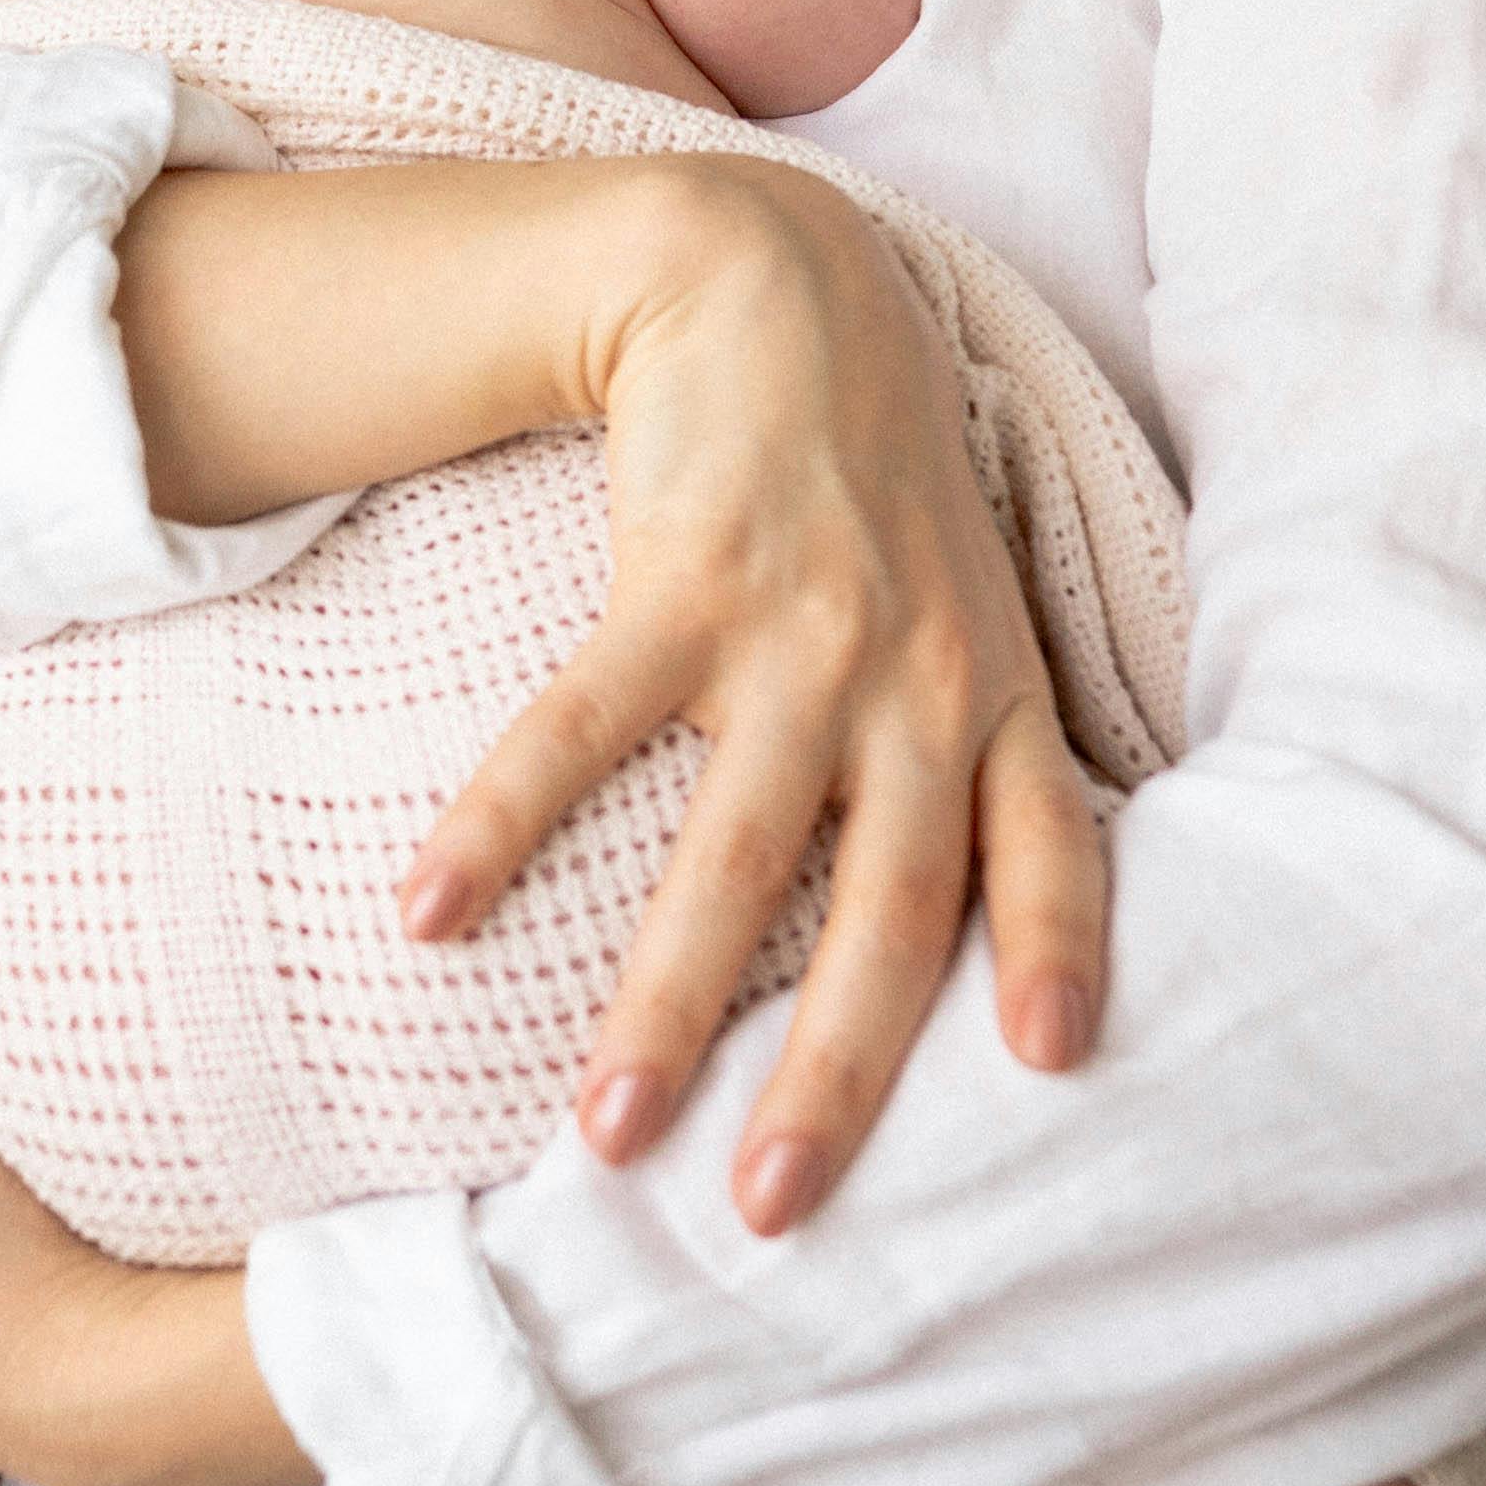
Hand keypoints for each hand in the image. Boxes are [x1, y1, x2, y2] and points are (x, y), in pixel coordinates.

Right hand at [400, 163, 1105, 1231]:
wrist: (771, 274)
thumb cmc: (870, 468)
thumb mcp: (968, 594)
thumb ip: (973, 732)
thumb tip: (983, 920)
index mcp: (994, 691)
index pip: (1053, 846)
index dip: (1058, 952)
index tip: (1048, 1069)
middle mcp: (917, 677)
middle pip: (890, 906)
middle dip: (833, 1072)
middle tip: (769, 1211)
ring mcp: (803, 630)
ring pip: (737, 852)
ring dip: (664, 1002)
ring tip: (602, 1138)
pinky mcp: (682, 577)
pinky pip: (581, 726)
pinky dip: (503, 823)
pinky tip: (427, 914)